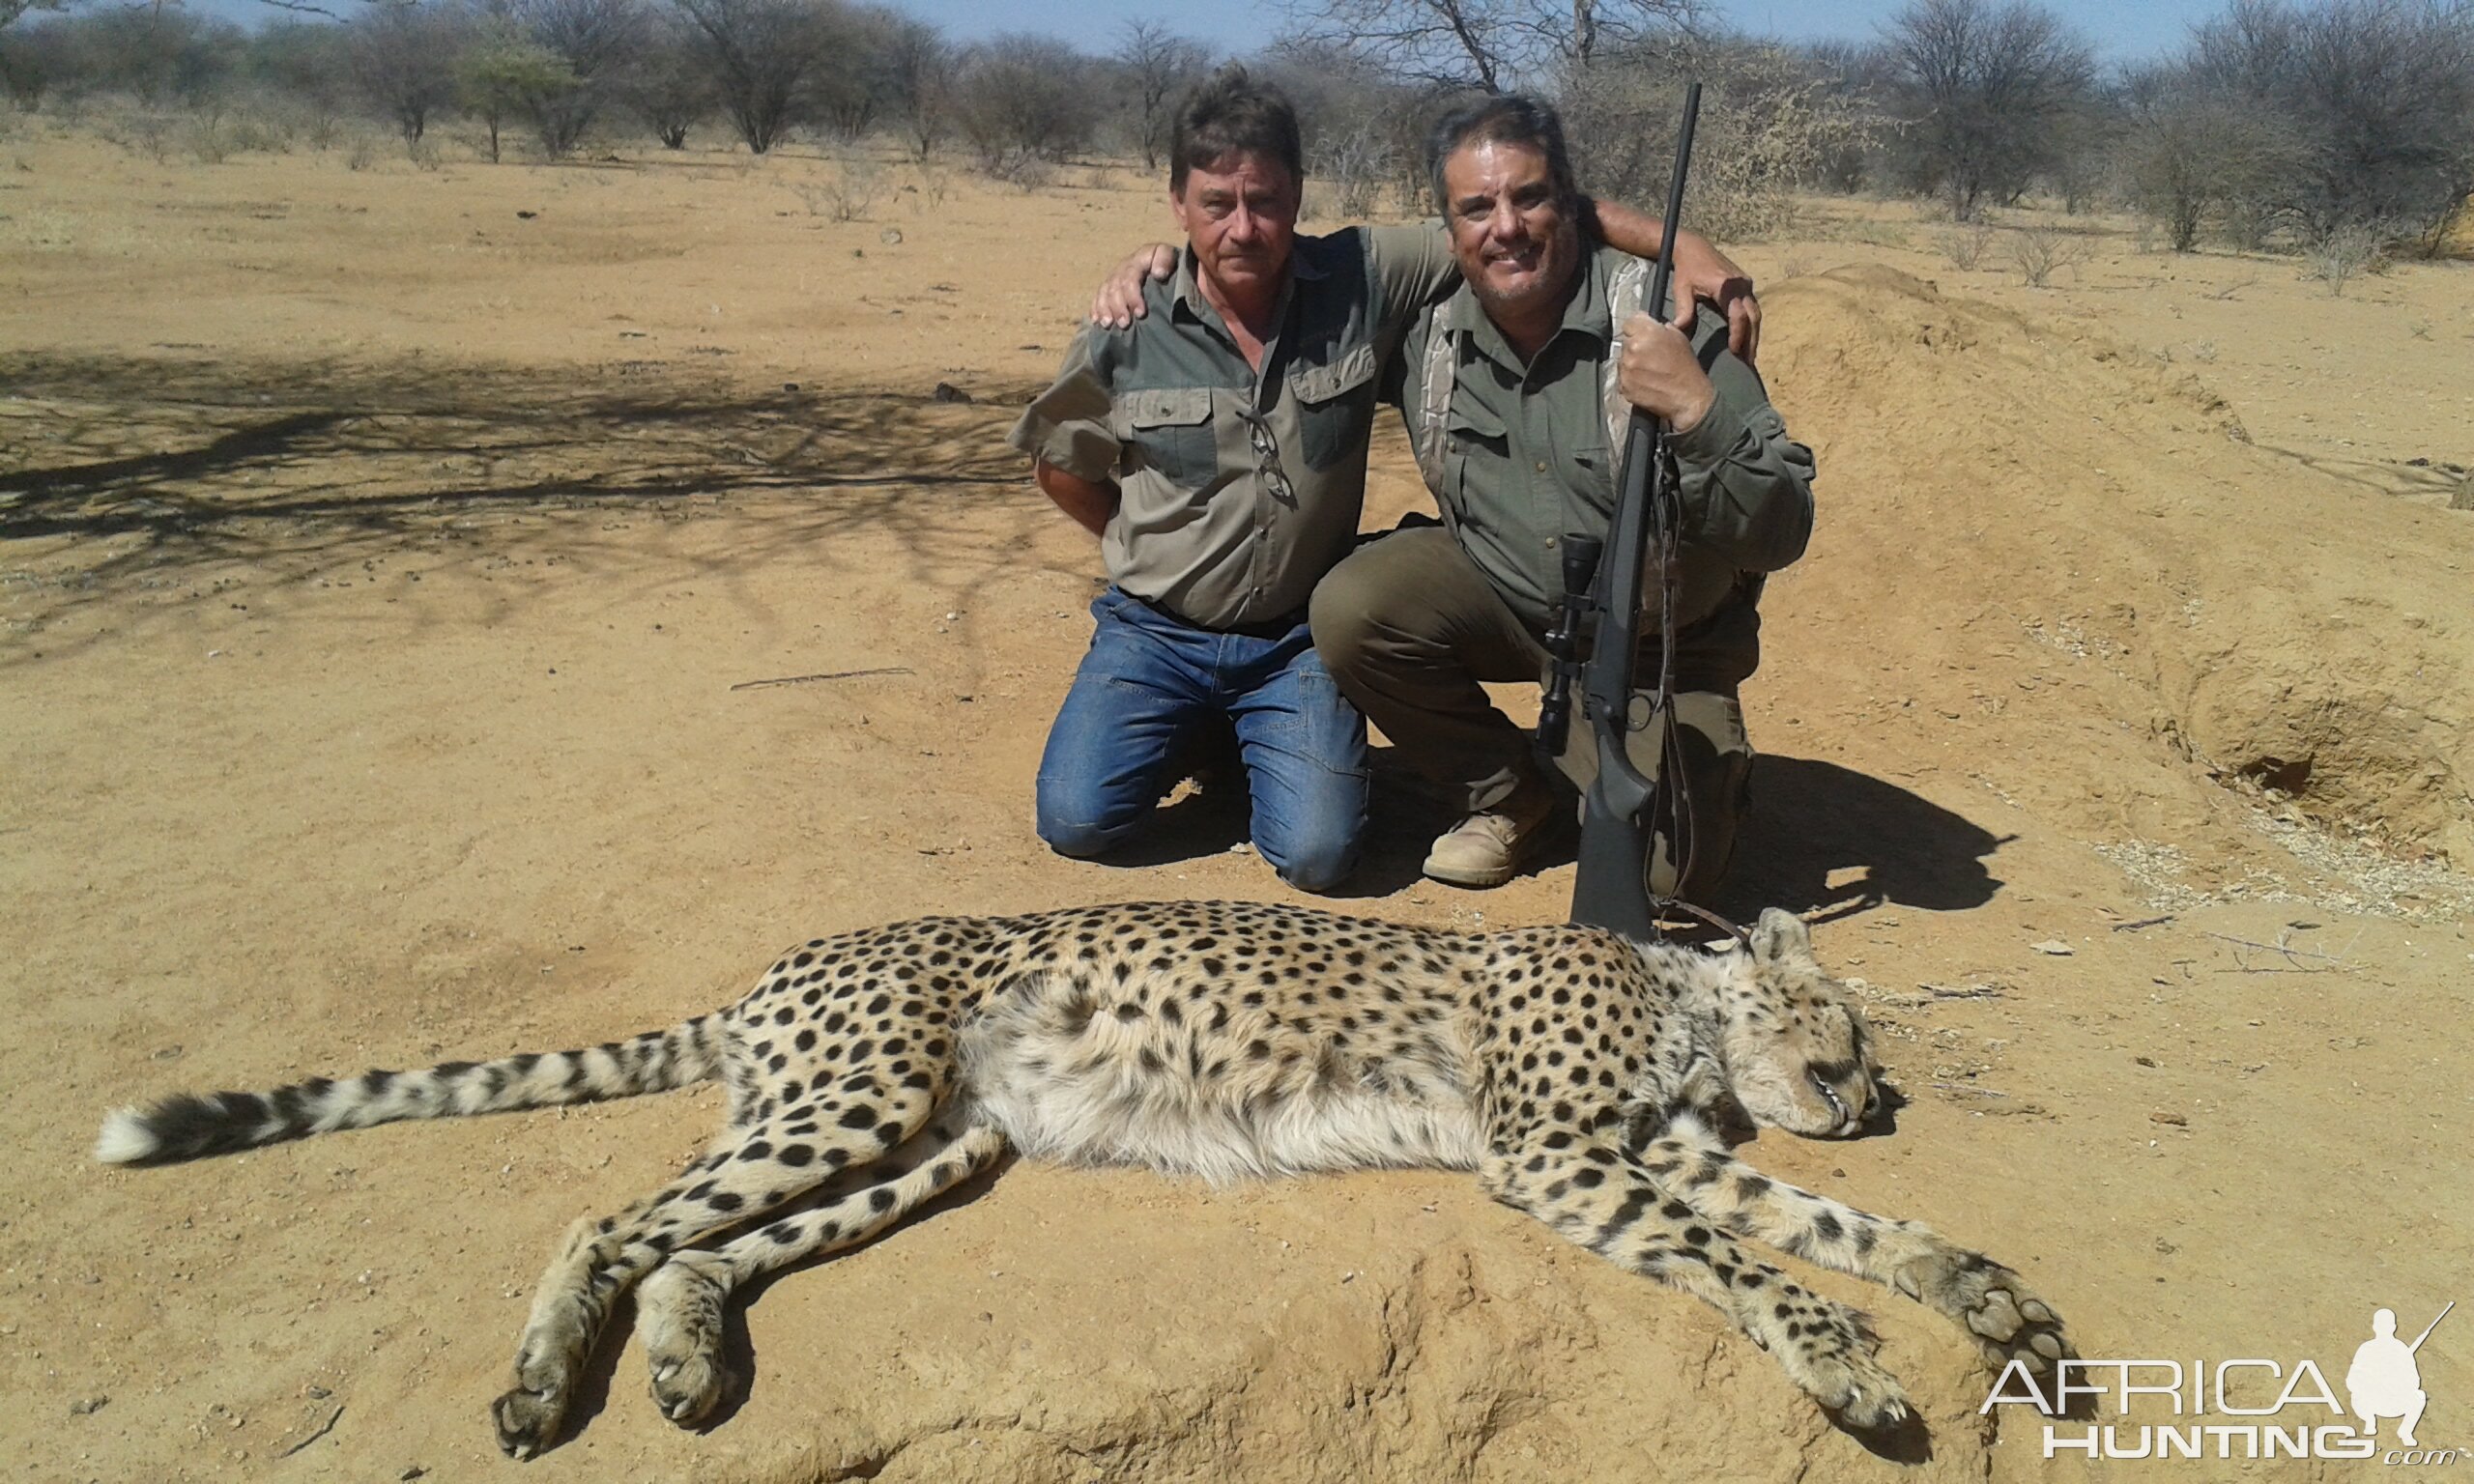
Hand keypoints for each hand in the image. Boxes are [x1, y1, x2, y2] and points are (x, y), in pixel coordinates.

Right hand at [1091, 243, 1177, 327]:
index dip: (1133, 296)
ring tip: (1108, 324)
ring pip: (1105, 291)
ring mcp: (1116, 275)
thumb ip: (1166, 261)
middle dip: (1119, 306)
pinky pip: (1099, 295)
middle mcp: (1125, 265)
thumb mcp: (1172, 257)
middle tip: (1125, 324)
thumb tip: (1158, 274)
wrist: (1168, 264)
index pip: (1131, 276)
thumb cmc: (1172, 265)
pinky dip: (1097, 308)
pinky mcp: (1110, 284)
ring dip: (1106, 309)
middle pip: (1116, 286)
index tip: (1141, 314)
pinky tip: (1097, 321)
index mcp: (1141, 258)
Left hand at [1617, 312, 1716, 433]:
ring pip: (1622, 359)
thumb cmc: (1686, 367)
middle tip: (1649, 355)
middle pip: (1625, 341)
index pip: (1629, 322)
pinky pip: (1622, 377)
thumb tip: (1649, 324)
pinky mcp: (1623, 386)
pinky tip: (1644, 381)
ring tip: (1648, 370)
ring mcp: (1626, 368)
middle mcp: (1632, 349)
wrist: (1688, 397)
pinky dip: (1630, 378)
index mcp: (1646, 333)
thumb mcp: (1678, 337)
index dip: (1637, 328)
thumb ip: (1660, 327)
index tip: (1642, 334)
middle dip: (1634, 345)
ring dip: (1631, 362)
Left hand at [1665, 229, 1759, 366]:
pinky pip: (1752, 306)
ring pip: (1755, 312)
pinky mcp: (1745, 283)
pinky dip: (1751, 323)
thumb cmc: (1686, 269)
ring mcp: (1745, 283)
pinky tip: (1748, 338)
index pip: (1738, 314)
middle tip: (1749, 361)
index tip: (1734, 351)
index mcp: (1726, 285)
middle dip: (1752, 340)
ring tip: (1750, 355)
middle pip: (1753, 316)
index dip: (1738, 334)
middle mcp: (1741, 284)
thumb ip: (1684, 309)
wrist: (1693, 247)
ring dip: (1754, 333)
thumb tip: (1678, 332)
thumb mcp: (1681, 289)